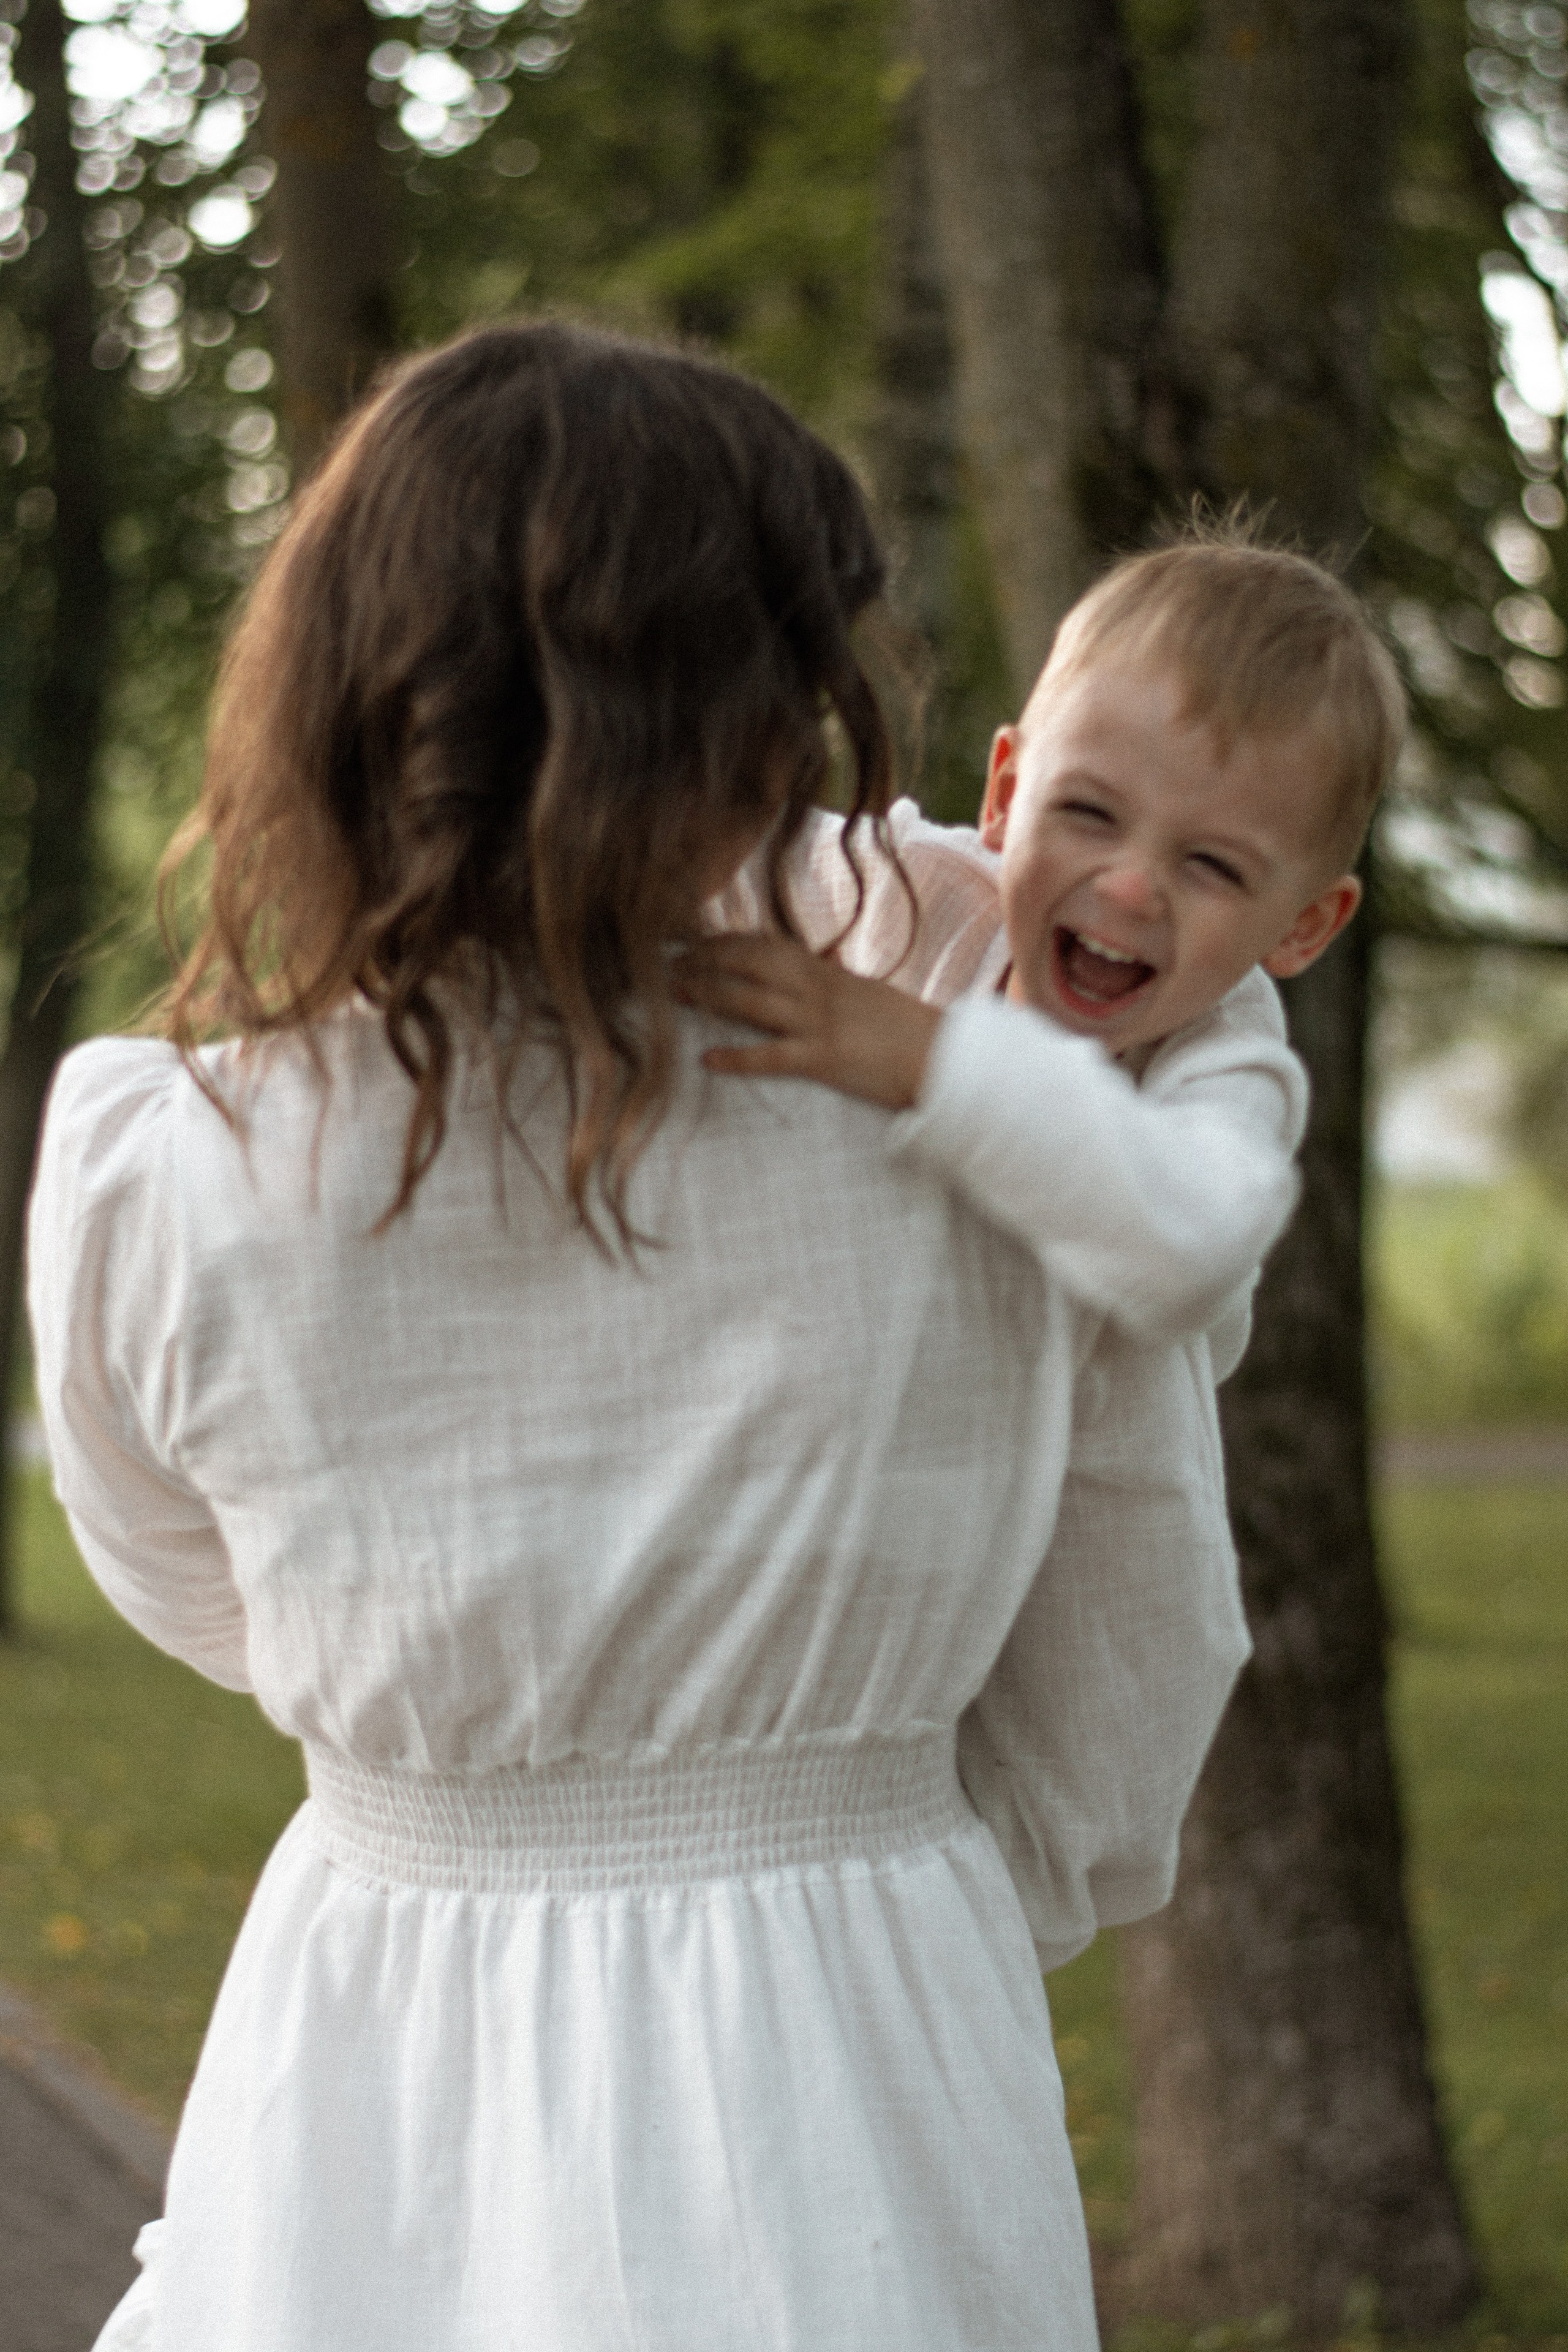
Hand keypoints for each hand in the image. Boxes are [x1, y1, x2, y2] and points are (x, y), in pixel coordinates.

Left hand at [676, 933, 940, 1111]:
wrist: (945, 1056)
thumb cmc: (904, 1029)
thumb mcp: (862, 993)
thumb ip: (828, 981)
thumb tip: (804, 972)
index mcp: (826, 973)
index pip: (765, 944)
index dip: (723, 940)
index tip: (690, 941)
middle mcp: (818, 990)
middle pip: (748, 963)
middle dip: (703, 960)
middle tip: (664, 963)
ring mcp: (820, 1023)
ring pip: (752, 1001)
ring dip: (708, 995)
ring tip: (672, 995)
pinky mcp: (825, 1059)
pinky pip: (773, 1056)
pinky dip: (737, 1057)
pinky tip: (708, 1059)